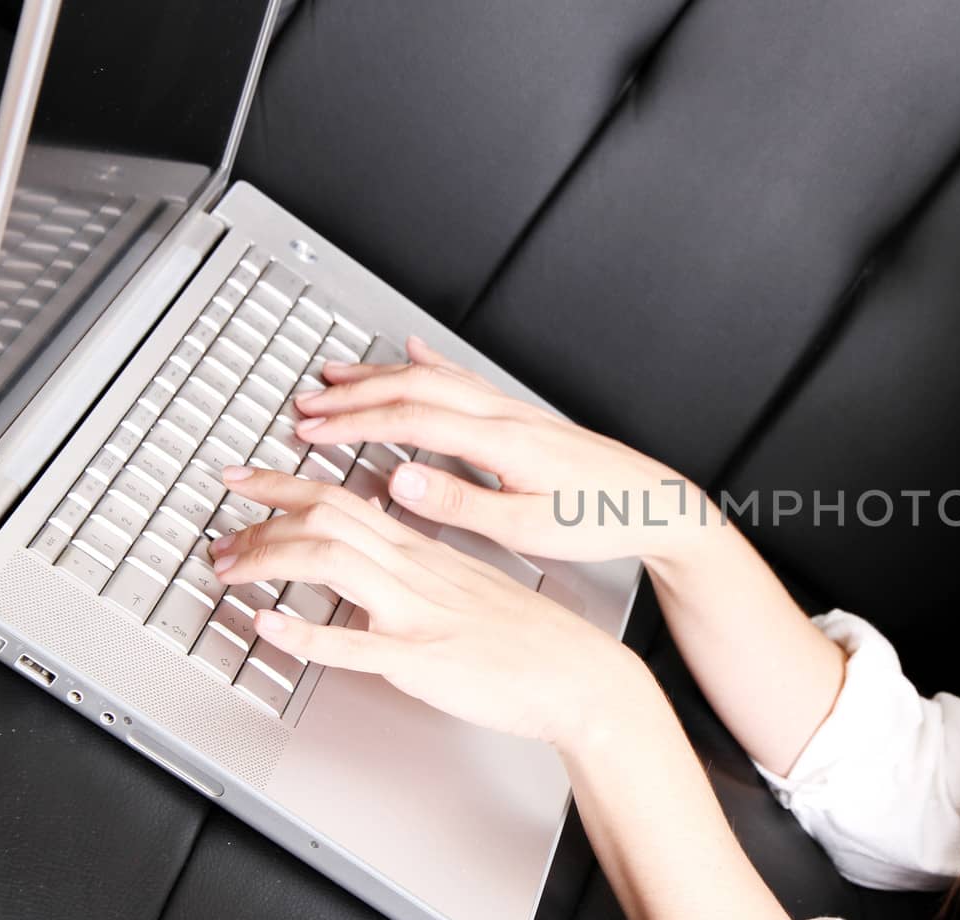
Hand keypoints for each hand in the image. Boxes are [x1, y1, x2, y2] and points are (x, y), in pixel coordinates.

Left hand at [207, 465, 643, 747]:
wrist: (579, 674)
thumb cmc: (534, 640)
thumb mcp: (470, 588)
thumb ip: (420, 574)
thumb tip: (378, 568)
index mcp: (426, 554)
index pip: (343, 499)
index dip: (283, 485)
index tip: (243, 478)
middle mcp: (416, 573)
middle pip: (325, 518)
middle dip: (260, 518)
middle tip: (217, 532)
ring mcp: (417, 613)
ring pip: (330, 562)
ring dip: (267, 559)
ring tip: (227, 570)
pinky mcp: (422, 659)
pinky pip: (354, 643)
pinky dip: (302, 632)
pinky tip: (266, 628)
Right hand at [290, 336, 709, 564]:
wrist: (655, 503)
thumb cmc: (601, 520)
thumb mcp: (527, 528)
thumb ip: (460, 506)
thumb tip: (401, 482)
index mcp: (502, 442)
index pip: (411, 421)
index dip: (354, 425)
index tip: (311, 434)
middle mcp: (506, 416)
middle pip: (414, 389)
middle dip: (353, 397)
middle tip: (304, 408)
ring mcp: (515, 410)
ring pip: (435, 378)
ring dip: (379, 377)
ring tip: (335, 379)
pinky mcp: (524, 417)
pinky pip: (464, 378)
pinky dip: (428, 364)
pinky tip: (412, 353)